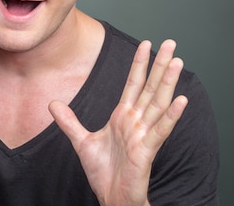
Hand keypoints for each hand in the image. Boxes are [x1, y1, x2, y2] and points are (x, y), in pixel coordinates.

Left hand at [49, 40, 187, 205]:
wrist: (111, 198)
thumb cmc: (104, 172)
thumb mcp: (81, 142)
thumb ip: (69, 121)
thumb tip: (52, 104)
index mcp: (123, 117)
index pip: (133, 84)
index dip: (139, 64)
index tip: (145, 43)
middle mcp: (136, 122)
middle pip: (149, 88)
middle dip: (159, 65)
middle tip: (171, 43)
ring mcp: (143, 135)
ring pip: (158, 103)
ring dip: (167, 83)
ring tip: (177, 62)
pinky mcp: (146, 151)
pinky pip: (160, 131)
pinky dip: (171, 116)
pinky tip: (180, 100)